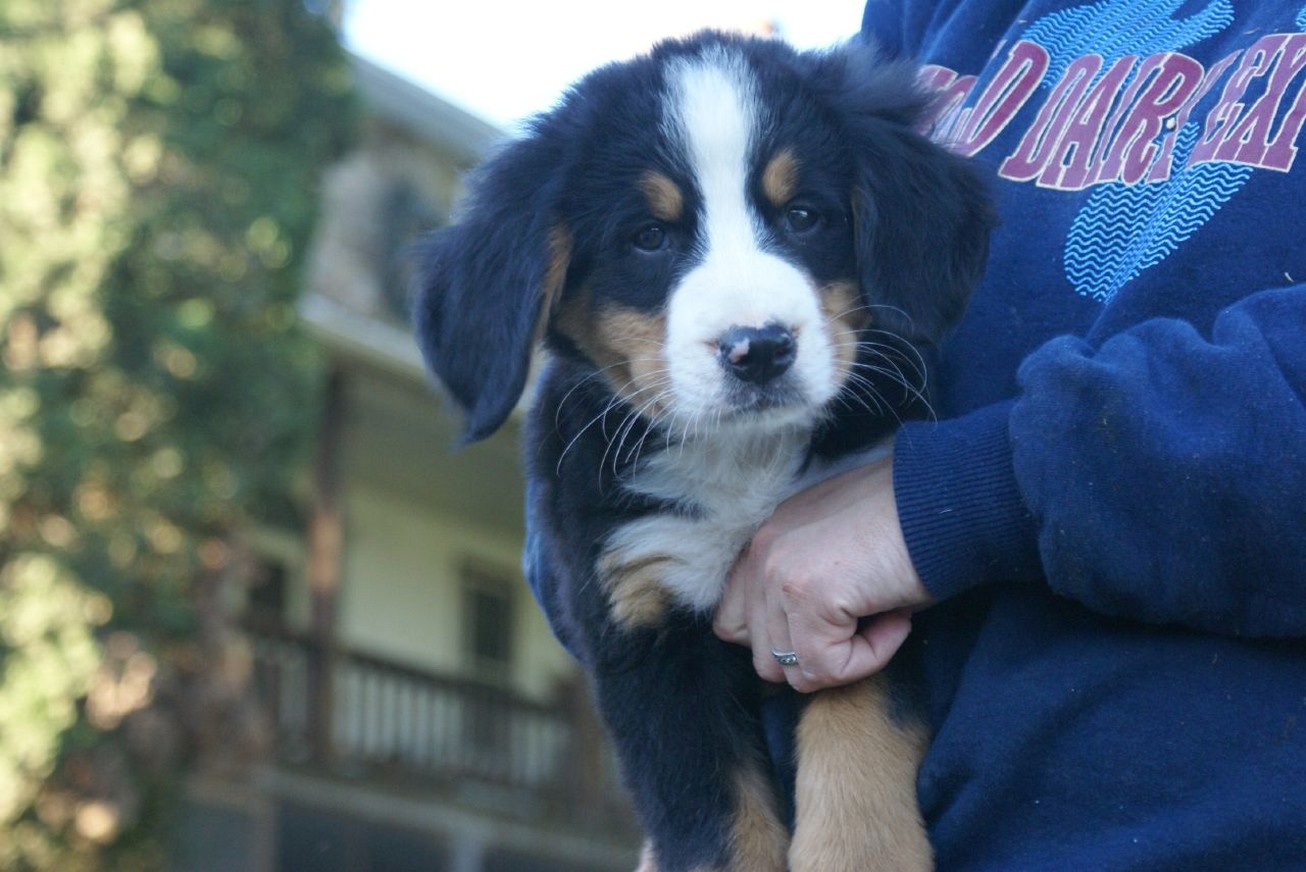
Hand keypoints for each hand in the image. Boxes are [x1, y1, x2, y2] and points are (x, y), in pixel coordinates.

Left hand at [713, 454, 931, 691]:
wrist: (950, 500)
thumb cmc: (910, 522)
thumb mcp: (840, 548)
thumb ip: (805, 583)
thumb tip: (801, 645)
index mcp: (766, 541)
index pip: (733, 622)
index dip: (784, 641)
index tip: (834, 628)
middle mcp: (761, 553)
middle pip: (763, 657)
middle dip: (817, 656)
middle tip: (866, 623)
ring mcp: (779, 574)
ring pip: (793, 671)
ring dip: (845, 658)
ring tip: (883, 616)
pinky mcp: (807, 596)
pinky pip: (828, 668)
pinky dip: (870, 657)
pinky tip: (897, 618)